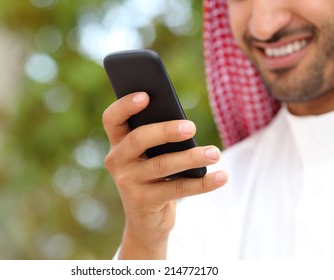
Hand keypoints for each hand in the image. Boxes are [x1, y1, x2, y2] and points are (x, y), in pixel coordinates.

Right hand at [102, 92, 227, 258]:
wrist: (146, 220)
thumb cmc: (153, 177)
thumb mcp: (150, 156)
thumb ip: (157, 139)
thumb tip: (185, 125)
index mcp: (118, 143)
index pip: (112, 119)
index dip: (125, 106)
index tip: (146, 95)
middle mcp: (117, 161)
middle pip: (138, 139)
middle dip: (165, 131)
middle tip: (191, 128)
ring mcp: (128, 182)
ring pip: (162, 165)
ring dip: (191, 157)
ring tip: (215, 153)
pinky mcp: (143, 202)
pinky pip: (176, 189)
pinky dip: (202, 183)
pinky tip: (221, 176)